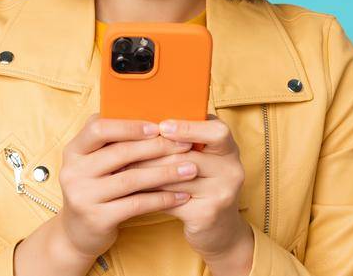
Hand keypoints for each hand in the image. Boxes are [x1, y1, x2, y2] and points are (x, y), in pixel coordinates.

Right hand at [47, 114, 197, 261]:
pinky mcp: (97, 218)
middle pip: (119, 153)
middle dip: (157, 147)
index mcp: (73, 151)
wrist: (78, 233)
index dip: (129, 126)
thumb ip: (111, 143)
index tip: (158, 126)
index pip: (98, 128)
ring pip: (131, 179)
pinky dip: (161, 199)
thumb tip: (153, 120)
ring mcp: (83, 196)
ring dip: (165, 173)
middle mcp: (73, 171)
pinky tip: (181, 196)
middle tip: (185, 145)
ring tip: (191, 170)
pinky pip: (136, 204)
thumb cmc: (95, 189)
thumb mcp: (93, 164)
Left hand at [123, 114, 254, 274]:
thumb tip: (144, 122)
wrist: (220, 230)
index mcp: (229, 150)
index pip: (216, 132)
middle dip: (151, 152)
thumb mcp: (202, 159)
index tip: (162, 126)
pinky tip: (131, 190)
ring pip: (174, 178)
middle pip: (186, 156)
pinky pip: (170, 200)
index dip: (188, 128)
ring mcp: (221, 194)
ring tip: (120, 167)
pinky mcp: (206, 214)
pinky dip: (148, 194)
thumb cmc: (202, 184)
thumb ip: (183, 141)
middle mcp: (231, 170)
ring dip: (144, 172)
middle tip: (122, 147)